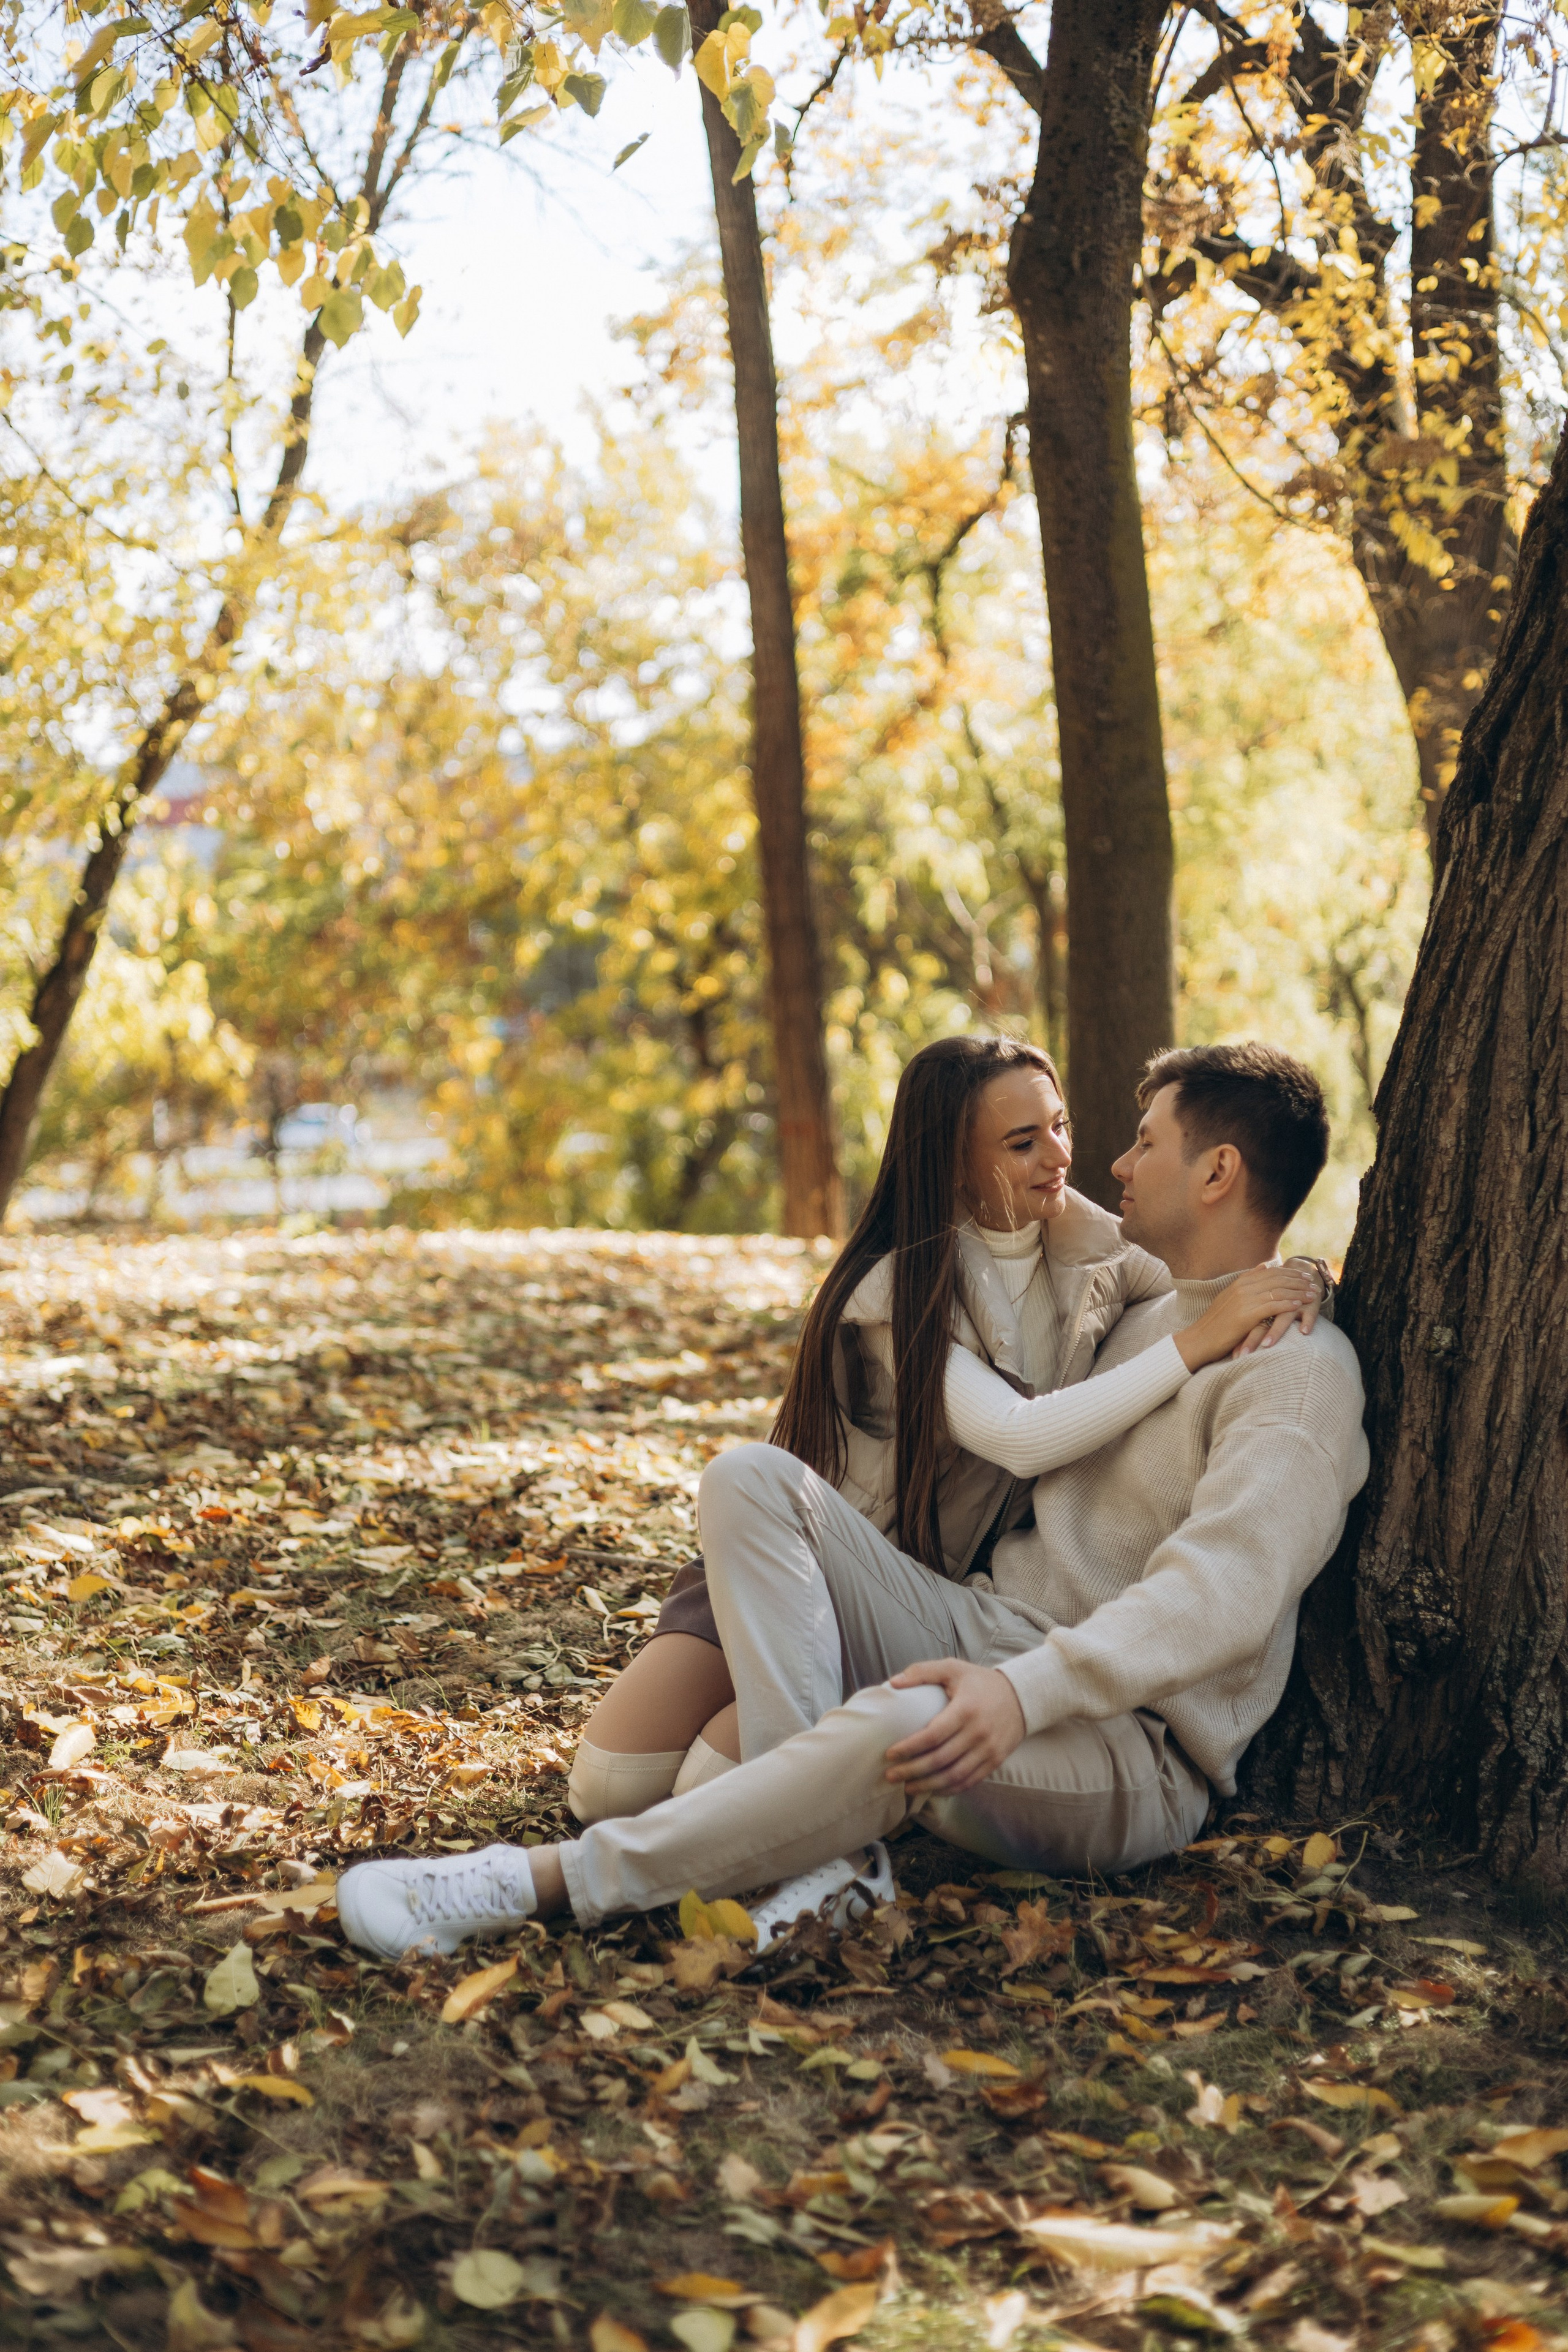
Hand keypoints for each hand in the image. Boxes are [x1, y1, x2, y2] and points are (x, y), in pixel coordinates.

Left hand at [883, 1659, 1026, 1797]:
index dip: (909, 1748)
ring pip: (954, 1776)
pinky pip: (969, 1781)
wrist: (1022, 1696)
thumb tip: (893, 1682)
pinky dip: (949, 1789)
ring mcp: (988, 1750)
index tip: (890, 1754)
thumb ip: (922, 1672)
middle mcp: (978, 1732)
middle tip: (891, 1775)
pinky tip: (932, 1790)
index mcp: (965, 1709)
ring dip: (928, 1785)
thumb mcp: (953, 1668)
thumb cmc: (980, 1682)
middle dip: (912, 1771)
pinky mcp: (995, 1761)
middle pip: (940, 1759)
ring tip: (907, 1788)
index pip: (932, 1735)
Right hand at [1175, 1261, 1320, 1372]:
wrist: (1200, 1339)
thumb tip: (1264, 1266)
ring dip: (1298, 1292)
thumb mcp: (1230, 1297)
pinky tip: (1299, 1305)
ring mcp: (1244, 1300)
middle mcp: (1242, 1287)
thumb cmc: (1217, 1323)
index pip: (1271, 1272)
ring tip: (1312, 1295)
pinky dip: (1287, 1304)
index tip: (1304, 1277)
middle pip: (1277, 1279)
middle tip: (1314, 1284)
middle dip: (1298, 1281)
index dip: (1290, 1273)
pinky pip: (1272, 1306)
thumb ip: (1248, 1281)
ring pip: (1278, 1291)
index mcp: (1240, 1282)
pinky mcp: (1246, 1314)